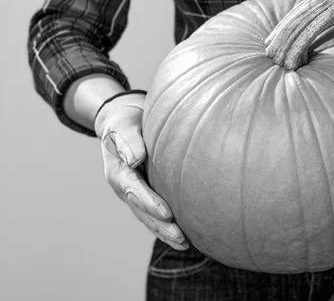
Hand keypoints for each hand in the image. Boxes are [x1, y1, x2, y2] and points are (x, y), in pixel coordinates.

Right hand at [94, 90, 188, 249]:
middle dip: (161, 226)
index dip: (150, 204)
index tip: (168, 214)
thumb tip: (135, 159)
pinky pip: (155, 213)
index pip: (134, 191)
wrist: (122, 121)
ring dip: (165, 231)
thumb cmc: (124, 121)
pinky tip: (185, 235)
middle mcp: (124, 187)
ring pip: (149, 217)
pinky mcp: (146, 193)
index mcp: (117, 172)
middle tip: (182, 238)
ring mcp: (134, 193)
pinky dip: (167, 225)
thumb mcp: (122, 125)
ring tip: (185, 243)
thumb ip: (128, 140)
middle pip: (143, 211)